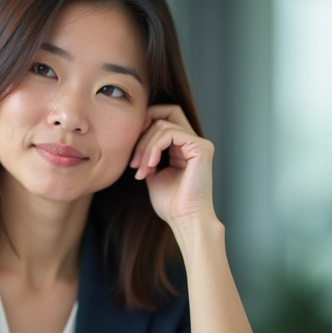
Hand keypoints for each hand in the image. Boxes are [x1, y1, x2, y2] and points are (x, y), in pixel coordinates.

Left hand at [129, 104, 215, 226]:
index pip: (164, 118)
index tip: (130, 150)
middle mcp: (194, 142)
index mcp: (184, 147)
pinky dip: (154, 147)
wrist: (184, 220)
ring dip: (145, 147)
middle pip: (165, 113)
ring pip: (163, 124)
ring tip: (140, 170)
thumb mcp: (153, 173)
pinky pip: (170, 133)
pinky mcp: (201, 147)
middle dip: (142, 132)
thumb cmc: (170, 203)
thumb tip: (135, 139)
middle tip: (132, 161)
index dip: (144, 125)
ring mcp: (199, 143)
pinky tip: (150, 166)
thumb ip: (148, 154)